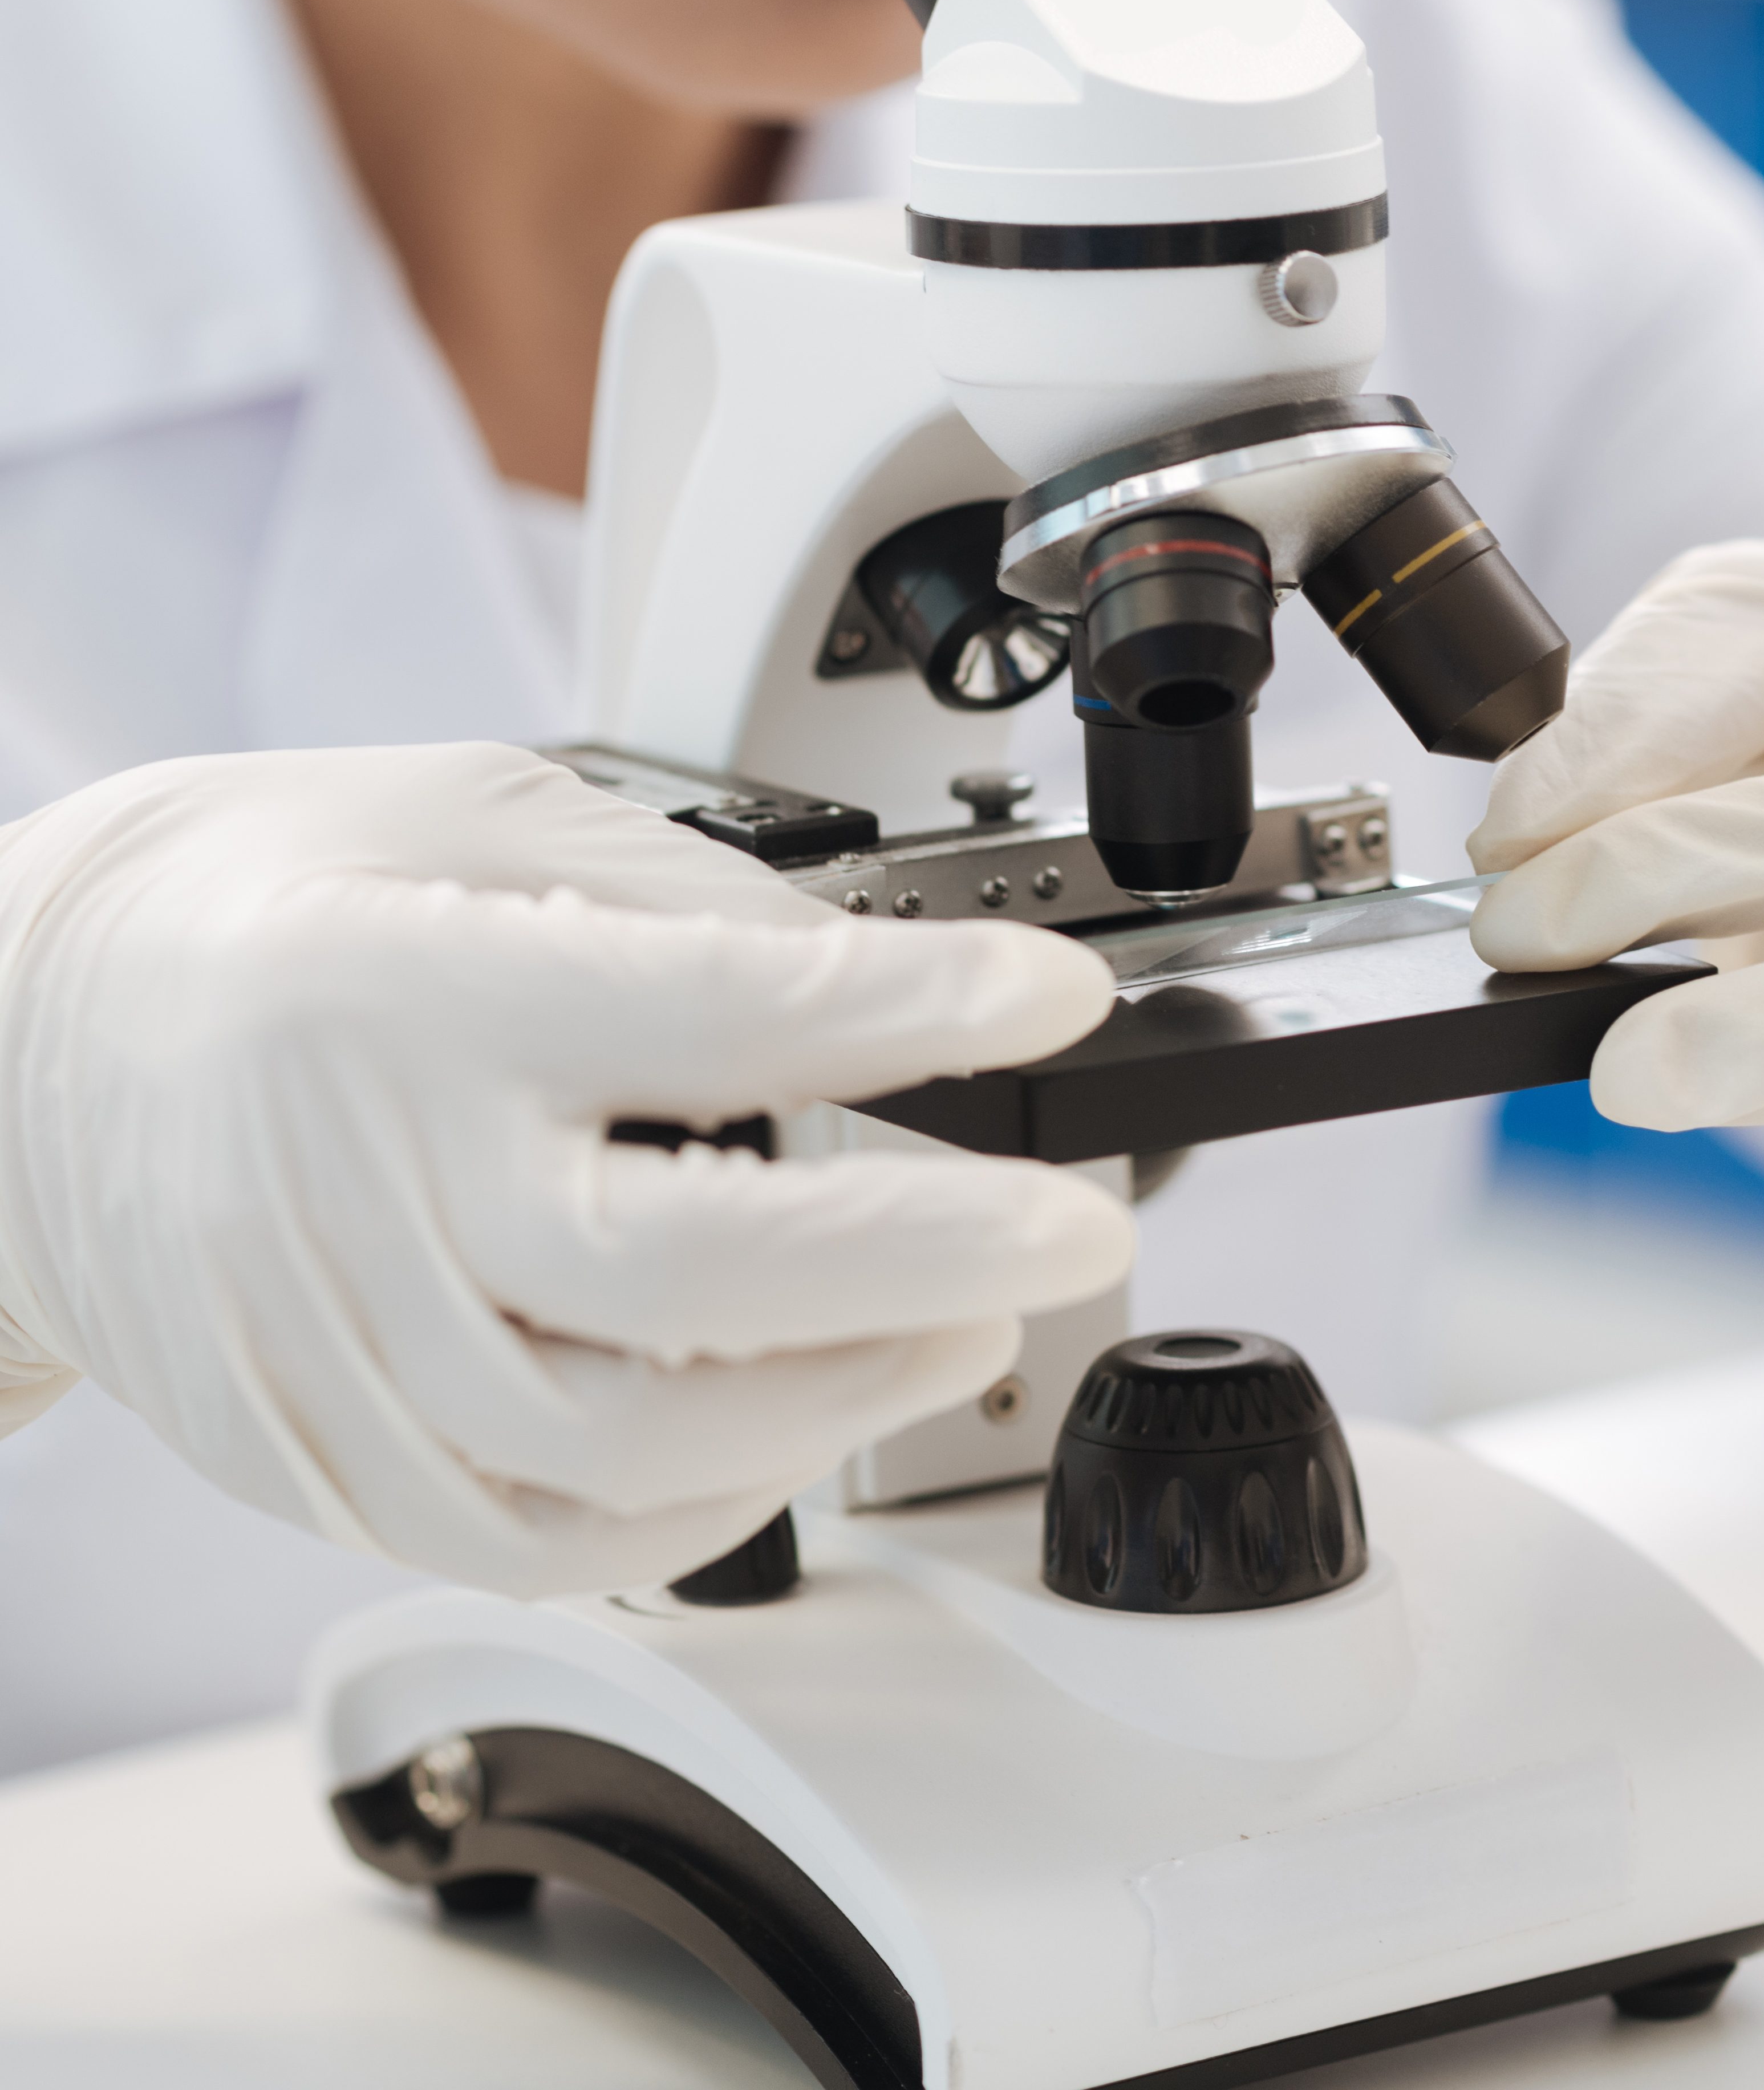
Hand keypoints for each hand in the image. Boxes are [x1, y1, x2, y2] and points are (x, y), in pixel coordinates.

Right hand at [0, 744, 1130, 1592]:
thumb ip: (691, 900)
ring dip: (844, 1395)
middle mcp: (377, 1190)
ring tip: (965, 1319)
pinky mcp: (334, 1462)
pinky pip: (552, 1541)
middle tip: (1071, 1224)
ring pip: (635, 1442)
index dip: (918, 1006)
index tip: (1052, 996)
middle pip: (691, 1272)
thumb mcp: (480, 810)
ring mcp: (348, 1353)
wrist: (33, 1047)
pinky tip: (802, 1422)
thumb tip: (884, 985)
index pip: (717, 1013)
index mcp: (419, 993)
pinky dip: (715, 1503)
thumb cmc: (272, 909)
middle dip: (926, 1256)